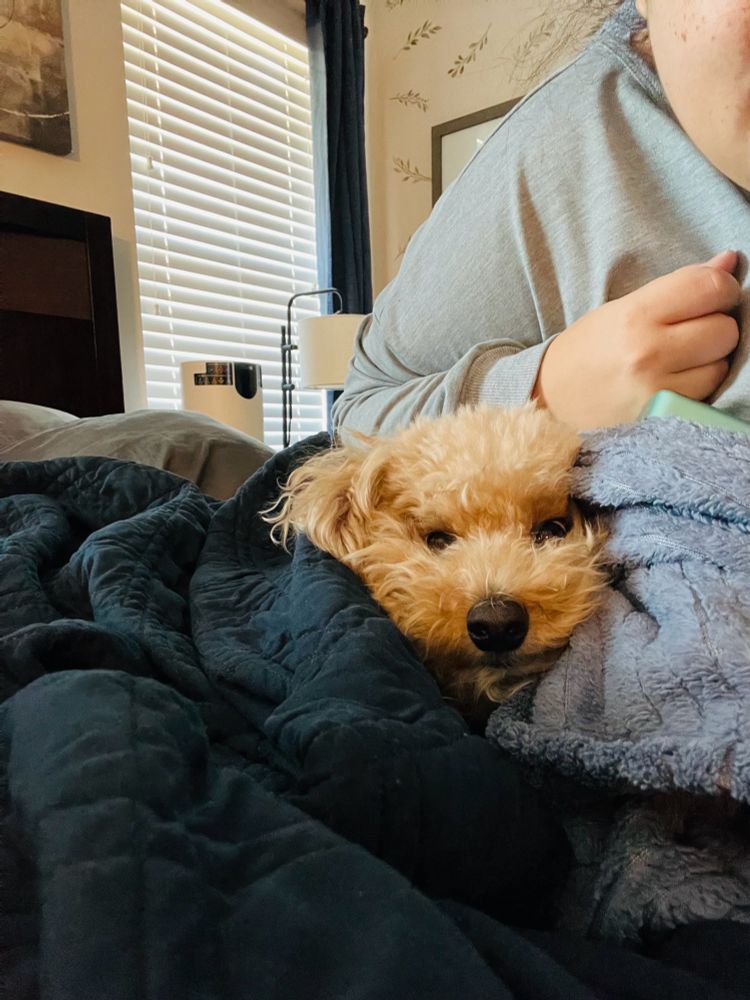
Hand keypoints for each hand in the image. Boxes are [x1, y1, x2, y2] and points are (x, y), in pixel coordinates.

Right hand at [532, 251, 740, 428]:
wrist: (550, 400)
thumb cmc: (588, 349)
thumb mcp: (624, 309)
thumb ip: (678, 286)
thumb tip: (730, 261)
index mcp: (635, 315)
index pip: (710, 287)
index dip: (722, 287)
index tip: (713, 294)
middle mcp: (648, 352)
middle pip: (724, 329)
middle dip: (716, 325)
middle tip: (693, 330)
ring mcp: (656, 390)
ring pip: (721, 365)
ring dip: (710, 359)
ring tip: (680, 359)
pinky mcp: (660, 416)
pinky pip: (706, 394)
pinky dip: (700, 385)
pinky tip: (675, 381)